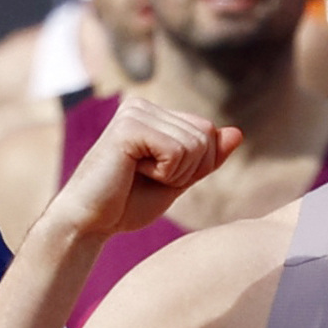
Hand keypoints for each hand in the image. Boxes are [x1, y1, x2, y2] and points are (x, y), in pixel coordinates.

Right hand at [46, 92, 238, 248]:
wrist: (89, 222)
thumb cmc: (128, 203)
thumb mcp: (179, 180)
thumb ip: (207, 157)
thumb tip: (238, 132)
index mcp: (154, 113)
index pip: (208, 132)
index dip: (197, 166)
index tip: (161, 177)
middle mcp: (143, 105)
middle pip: (206, 135)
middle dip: (188, 169)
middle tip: (150, 179)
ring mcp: (134, 112)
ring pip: (195, 144)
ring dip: (175, 174)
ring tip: (139, 175)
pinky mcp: (128, 127)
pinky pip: (178, 152)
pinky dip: (165, 174)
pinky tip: (133, 172)